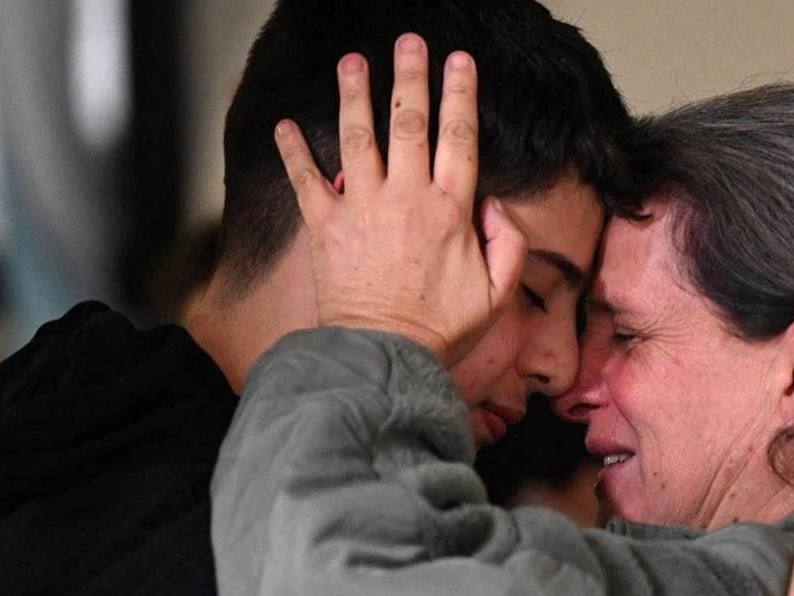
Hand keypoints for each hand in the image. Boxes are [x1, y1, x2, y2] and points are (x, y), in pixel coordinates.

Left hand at [271, 34, 525, 364]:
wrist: (382, 356)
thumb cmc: (439, 330)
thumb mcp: (495, 295)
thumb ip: (509, 246)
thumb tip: (498, 207)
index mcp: (450, 210)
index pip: (459, 137)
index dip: (461, 94)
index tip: (460, 62)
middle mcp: (406, 198)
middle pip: (409, 122)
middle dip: (410, 76)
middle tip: (409, 42)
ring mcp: (362, 208)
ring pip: (359, 137)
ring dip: (355, 94)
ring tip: (352, 61)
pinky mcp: (326, 226)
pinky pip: (306, 180)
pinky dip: (293, 151)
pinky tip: (284, 124)